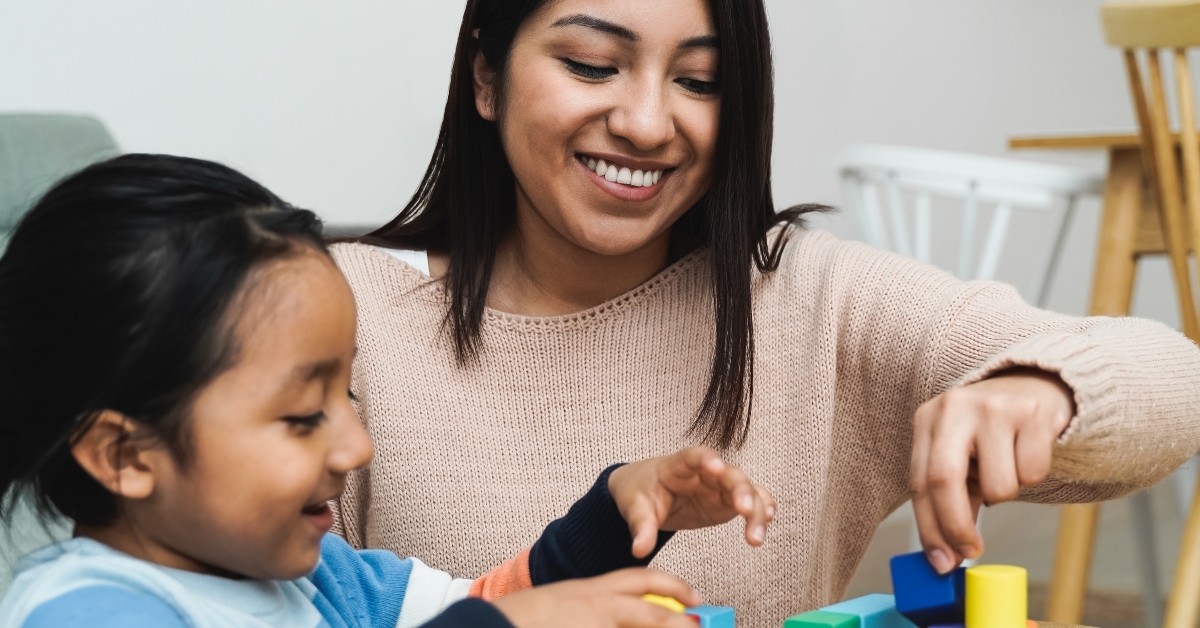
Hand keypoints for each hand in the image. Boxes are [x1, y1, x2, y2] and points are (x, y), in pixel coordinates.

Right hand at [492, 568, 701, 627]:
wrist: (490, 624)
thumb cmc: (522, 620)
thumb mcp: (563, 608)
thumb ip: (593, 611)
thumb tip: (620, 618)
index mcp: (589, 591)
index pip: (638, 579)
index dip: (670, 585)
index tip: (691, 595)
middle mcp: (594, 603)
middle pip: (649, 601)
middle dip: (680, 610)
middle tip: (700, 620)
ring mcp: (591, 620)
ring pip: (643, 620)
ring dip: (668, 625)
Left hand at [608, 447, 775, 558]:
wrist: (647, 492)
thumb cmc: (641, 491)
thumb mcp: (635, 508)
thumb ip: (641, 527)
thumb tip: (639, 549)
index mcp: (678, 466)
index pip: (694, 457)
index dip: (706, 459)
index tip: (716, 466)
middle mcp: (705, 472)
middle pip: (729, 474)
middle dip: (740, 489)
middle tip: (745, 509)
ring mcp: (719, 486)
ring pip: (745, 489)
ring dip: (755, 509)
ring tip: (755, 537)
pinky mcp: (727, 501)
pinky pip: (751, 500)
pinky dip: (762, 507)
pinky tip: (768, 519)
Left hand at [910, 368, 1073, 573]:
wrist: (1036, 386)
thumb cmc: (989, 432)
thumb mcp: (961, 457)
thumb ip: (952, 501)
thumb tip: (946, 556)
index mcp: (928, 419)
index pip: (919, 482)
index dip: (929, 528)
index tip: (940, 563)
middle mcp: (954, 407)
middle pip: (943, 479)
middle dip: (956, 526)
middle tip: (970, 552)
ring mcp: (993, 407)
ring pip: (998, 486)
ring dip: (1005, 494)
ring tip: (1007, 468)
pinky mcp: (1032, 414)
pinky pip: (1032, 474)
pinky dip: (1032, 476)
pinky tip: (1028, 452)